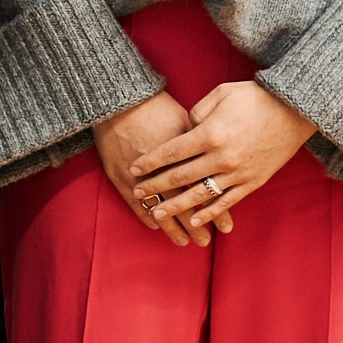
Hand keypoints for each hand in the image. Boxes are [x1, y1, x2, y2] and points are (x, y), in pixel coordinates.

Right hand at [92, 92, 227, 246]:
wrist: (116, 100)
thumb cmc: (155, 106)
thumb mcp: (186, 119)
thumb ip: (203, 145)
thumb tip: (218, 160)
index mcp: (184, 156)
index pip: (204, 191)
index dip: (216, 211)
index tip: (226, 227)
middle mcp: (163, 169)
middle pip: (183, 204)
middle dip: (195, 225)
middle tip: (206, 241)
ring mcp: (138, 176)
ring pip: (159, 209)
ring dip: (172, 228)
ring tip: (184, 242)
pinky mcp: (119, 176)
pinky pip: (134, 204)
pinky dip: (146, 216)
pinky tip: (156, 226)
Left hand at [129, 79, 315, 230]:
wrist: (296, 110)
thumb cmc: (255, 97)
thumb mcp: (221, 94)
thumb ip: (197, 112)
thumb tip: (184, 129)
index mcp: (211, 134)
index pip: (172, 152)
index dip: (151, 161)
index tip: (134, 168)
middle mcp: (222, 157)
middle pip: (181, 176)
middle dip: (156, 185)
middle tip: (137, 192)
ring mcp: (238, 173)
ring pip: (200, 195)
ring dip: (176, 206)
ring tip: (156, 212)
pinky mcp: (253, 182)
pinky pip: (227, 202)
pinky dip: (210, 213)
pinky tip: (195, 221)